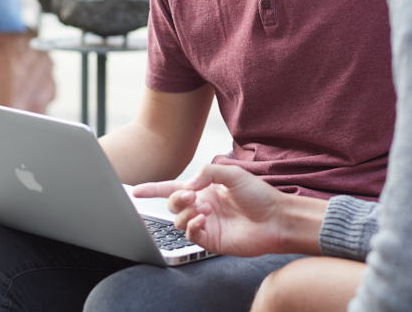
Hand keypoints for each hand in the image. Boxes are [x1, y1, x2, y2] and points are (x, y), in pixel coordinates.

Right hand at [133, 164, 307, 256]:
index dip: (153, 189)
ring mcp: (206, 223)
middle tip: (190, 196)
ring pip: (178, 220)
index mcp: (206, 188)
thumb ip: (207, 173)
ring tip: (204, 209)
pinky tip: (203, 220)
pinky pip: (190, 234)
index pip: (174, 188)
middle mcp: (203, 205)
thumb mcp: (233, 174)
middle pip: (173, 203)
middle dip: (175, 199)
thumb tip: (187, 186)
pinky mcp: (210, 239)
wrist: (276, 218)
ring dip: (186, 212)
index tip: (135, 190)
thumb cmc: (258, 194)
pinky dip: (191, 226)